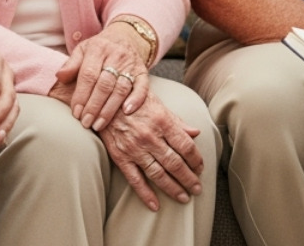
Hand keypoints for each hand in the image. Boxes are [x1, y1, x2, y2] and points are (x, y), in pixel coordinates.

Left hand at [54, 28, 148, 131]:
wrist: (125, 37)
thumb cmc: (98, 49)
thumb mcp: (82, 50)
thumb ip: (71, 64)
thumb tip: (60, 77)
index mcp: (98, 48)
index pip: (88, 74)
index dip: (81, 95)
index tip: (76, 113)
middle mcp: (116, 55)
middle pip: (105, 84)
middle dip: (94, 106)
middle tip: (86, 123)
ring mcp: (131, 64)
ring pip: (121, 88)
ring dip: (110, 109)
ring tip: (99, 124)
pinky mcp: (143, 72)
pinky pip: (142, 87)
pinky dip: (136, 99)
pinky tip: (127, 112)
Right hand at [98, 93, 205, 210]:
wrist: (103, 98)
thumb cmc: (133, 99)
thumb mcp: (158, 103)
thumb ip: (177, 121)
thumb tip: (196, 133)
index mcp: (162, 121)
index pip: (186, 146)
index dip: (196, 159)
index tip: (200, 168)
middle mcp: (150, 136)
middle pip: (175, 163)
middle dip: (189, 179)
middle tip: (197, 189)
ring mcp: (134, 148)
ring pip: (158, 174)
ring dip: (173, 188)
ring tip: (184, 198)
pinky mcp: (120, 157)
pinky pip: (135, 180)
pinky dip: (146, 194)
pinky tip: (155, 205)